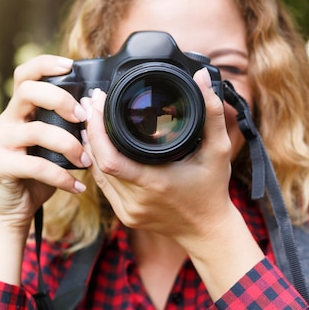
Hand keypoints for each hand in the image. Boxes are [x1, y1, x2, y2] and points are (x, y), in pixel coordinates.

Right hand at [0, 55, 91, 283]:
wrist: (15, 209)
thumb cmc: (38, 175)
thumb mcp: (54, 146)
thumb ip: (65, 126)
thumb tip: (97, 109)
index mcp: (19, 111)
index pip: (25, 74)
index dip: (45, 64)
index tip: (70, 65)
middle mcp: (6, 121)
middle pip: (29, 91)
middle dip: (60, 99)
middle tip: (82, 118)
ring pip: (36, 130)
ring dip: (68, 144)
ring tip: (86, 161)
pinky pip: (36, 165)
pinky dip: (61, 177)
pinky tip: (77, 187)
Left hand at [83, 68, 263, 298]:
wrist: (208, 231)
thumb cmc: (213, 190)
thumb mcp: (218, 150)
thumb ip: (211, 112)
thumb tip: (201, 78)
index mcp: (155, 184)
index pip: (110, 159)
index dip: (97, 130)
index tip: (98, 104)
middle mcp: (135, 200)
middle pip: (98, 163)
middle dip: (91, 130)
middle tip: (91, 103)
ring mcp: (127, 210)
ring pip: (97, 174)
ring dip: (90, 145)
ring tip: (89, 118)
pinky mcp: (124, 215)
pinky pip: (103, 186)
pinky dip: (97, 163)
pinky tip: (95, 145)